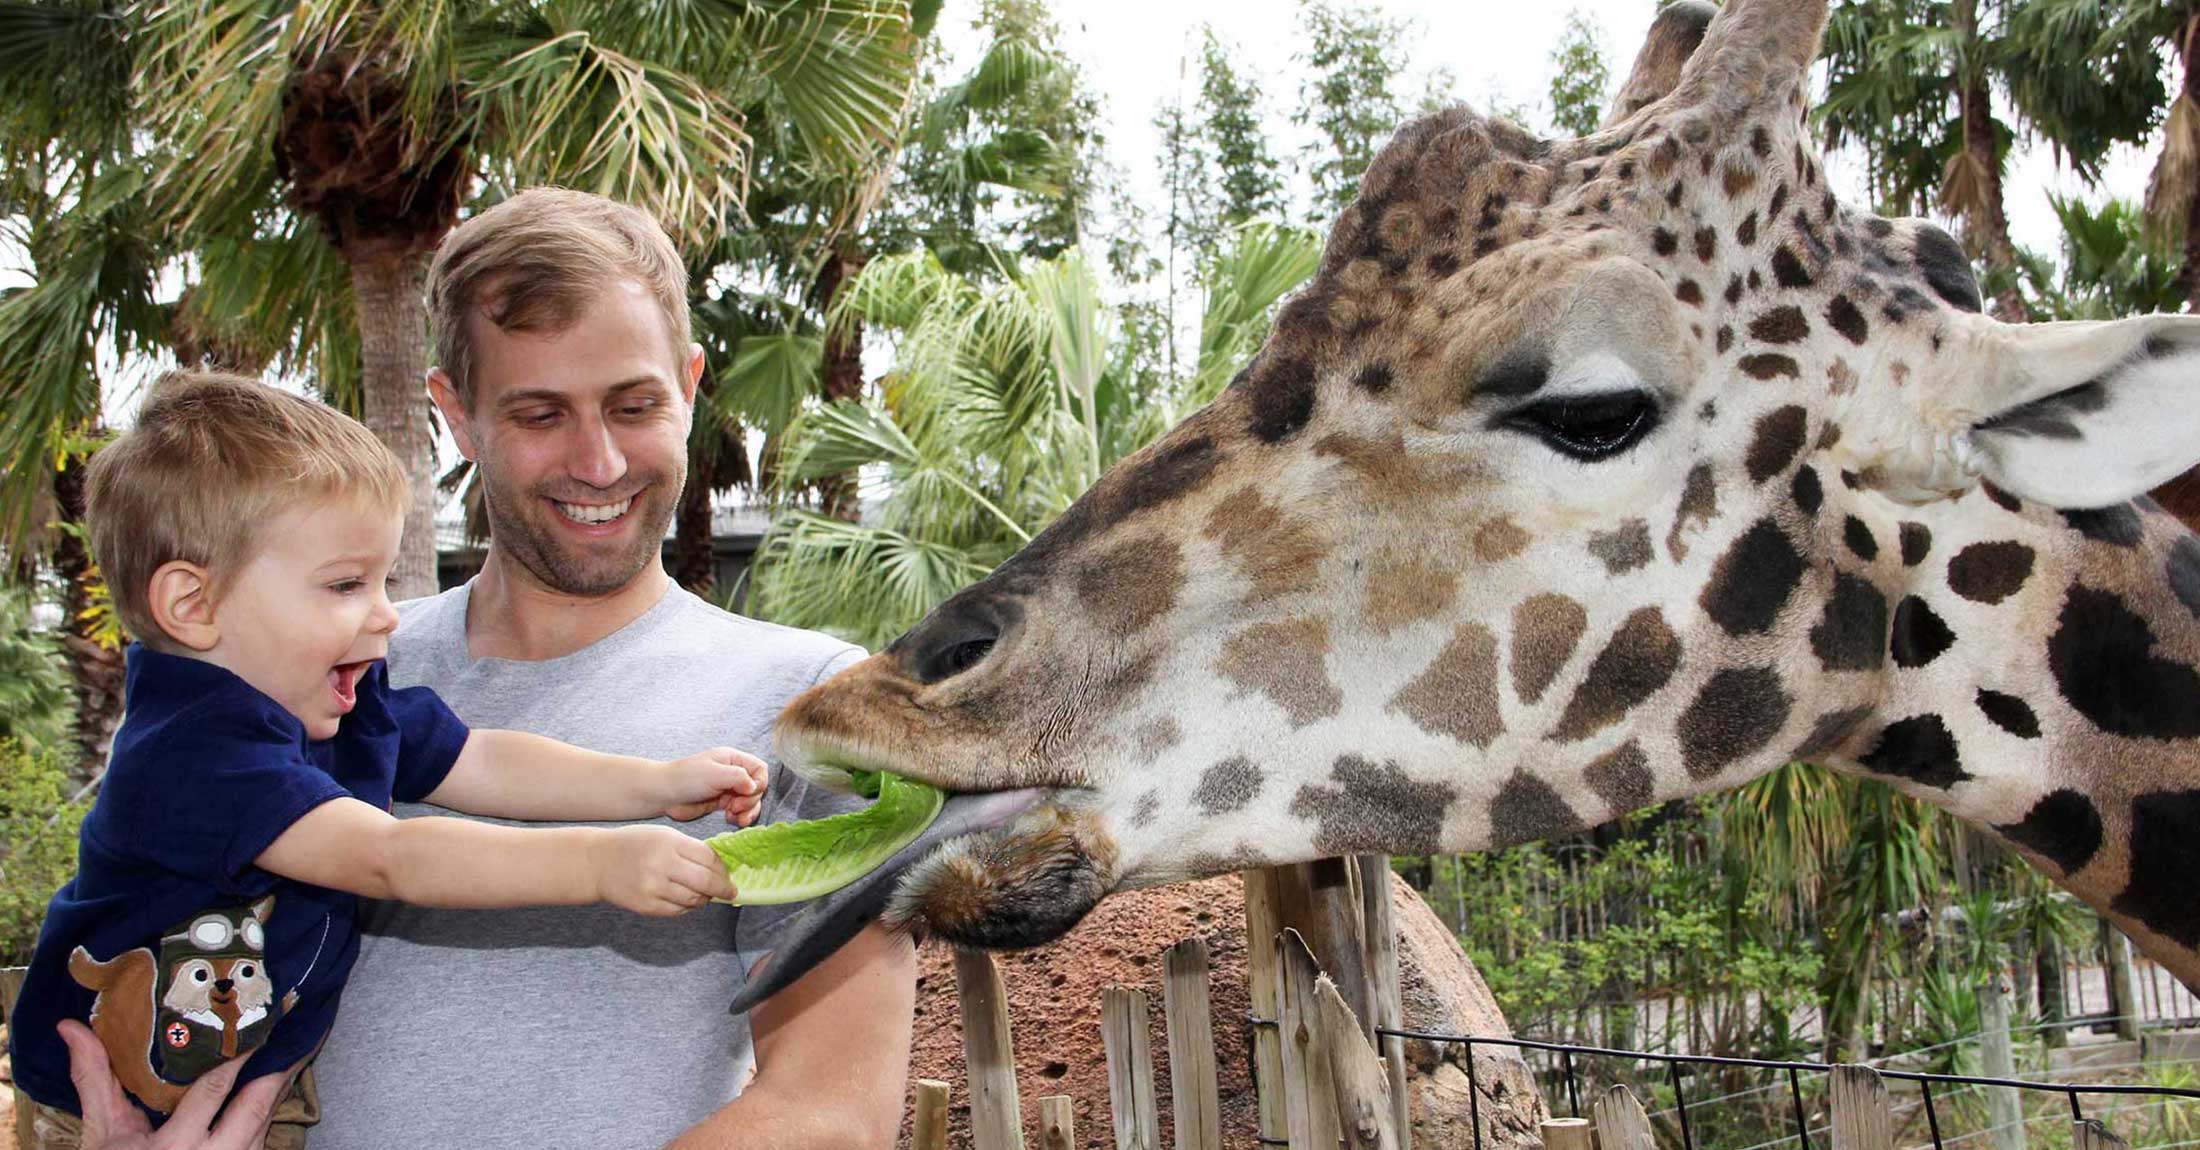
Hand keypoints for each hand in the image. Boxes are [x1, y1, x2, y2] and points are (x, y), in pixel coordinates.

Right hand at [59, 1019, 293, 1149]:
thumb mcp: (103, 1132)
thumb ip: (95, 1079)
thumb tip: (71, 1028)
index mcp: (175, 1147)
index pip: (213, 1090)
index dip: (236, 1054)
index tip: (253, 1020)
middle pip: (257, 1104)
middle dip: (277, 1066)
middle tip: (291, 1025)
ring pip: (268, 1118)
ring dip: (280, 1081)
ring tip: (293, 1042)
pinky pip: (266, 1132)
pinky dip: (273, 1103)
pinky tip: (279, 1078)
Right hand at [591, 824, 736, 914]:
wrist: (598, 862)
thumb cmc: (634, 845)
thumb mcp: (663, 836)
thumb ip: (689, 849)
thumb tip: (719, 867)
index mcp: (669, 844)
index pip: (708, 859)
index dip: (722, 869)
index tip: (728, 874)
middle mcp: (661, 866)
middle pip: (705, 882)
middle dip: (723, 889)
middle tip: (729, 892)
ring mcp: (653, 888)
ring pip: (693, 899)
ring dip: (705, 899)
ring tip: (706, 895)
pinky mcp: (646, 906)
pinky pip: (677, 911)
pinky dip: (688, 907)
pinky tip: (688, 901)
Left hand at [662, 747, 769, 827]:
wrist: (664, 794)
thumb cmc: (686, 777)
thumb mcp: (715, 773)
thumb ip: (739, 777)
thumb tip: (754, 787)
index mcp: (733, 760)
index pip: (760, 769)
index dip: (759, 782)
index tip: (747, 792)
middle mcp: (733, 773)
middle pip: (757, 788)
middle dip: (750, 800)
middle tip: (735, 806)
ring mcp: (728, 789)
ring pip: (750, 802)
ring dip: (747, 812)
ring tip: (735, 817)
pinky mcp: (722, 804)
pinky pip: (739, 812)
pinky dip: (739, 817)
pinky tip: (730, 819)